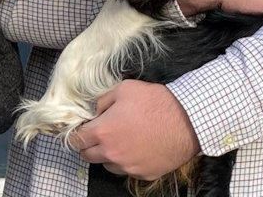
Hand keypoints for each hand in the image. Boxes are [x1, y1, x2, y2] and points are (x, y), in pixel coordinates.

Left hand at [71, 80, 198, 180]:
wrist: (186, 121)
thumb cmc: (155, 102)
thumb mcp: (124, 89)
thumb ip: (103, 101)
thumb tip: (95, 112)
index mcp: (103, 132)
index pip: (76, 141)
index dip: (76, 134)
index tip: (82, 130)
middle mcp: (112, 154)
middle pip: (88, 156)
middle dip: (90, 145)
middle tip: (101, 134)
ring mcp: (128, 167)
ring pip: (107, 165)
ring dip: (109, 155)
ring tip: (123, 139)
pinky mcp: (143, 174)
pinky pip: (128, 170)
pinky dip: (128, 161)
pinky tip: (139, 147)